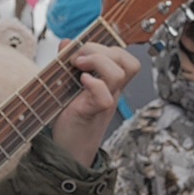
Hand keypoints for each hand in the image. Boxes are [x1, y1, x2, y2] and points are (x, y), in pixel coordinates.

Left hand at [50, 42, 140, 165]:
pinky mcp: (91, 114)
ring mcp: (104, 103)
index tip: (81, 52)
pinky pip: (105, 98)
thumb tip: (66, 42)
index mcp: (109, 84)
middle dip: (101, 49)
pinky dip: (94, 85)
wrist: (66, 152)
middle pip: (128, 62)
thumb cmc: (68, 120)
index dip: (108, 47)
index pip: (125, 59)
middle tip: (77, 58)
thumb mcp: (67, 86)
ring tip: (78, 67)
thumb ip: (67, 63)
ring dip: (98, 62)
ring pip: (120, 74)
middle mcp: (111, 92)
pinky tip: (81, 83)